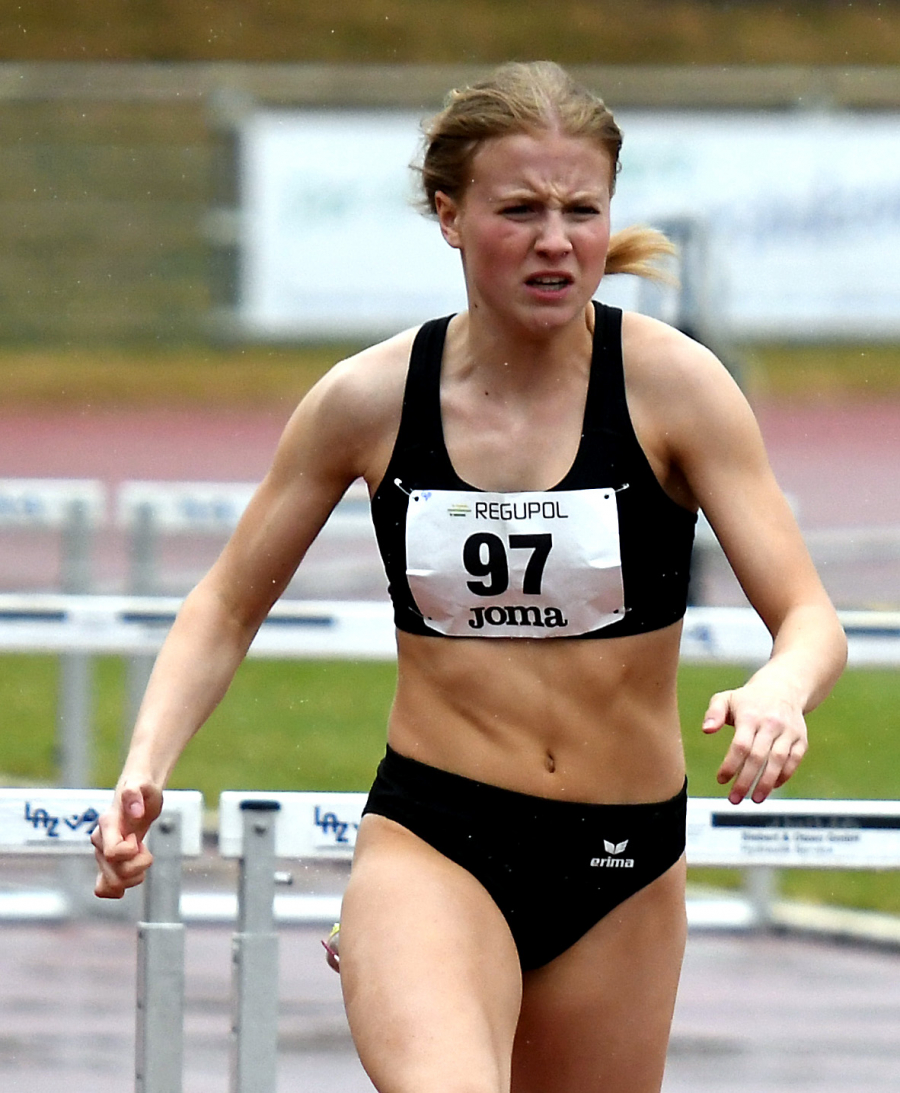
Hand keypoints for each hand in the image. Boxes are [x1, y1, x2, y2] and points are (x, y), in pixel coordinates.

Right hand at [91, 781, 162, 898]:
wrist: (137, 794)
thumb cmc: (141, 790)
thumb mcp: (144, 787)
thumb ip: (135, 794)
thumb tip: (136, 812)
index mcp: (107, 825)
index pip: (113, 853)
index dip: (131, 852)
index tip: (138, 839)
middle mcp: (100, 842)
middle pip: (115, 875)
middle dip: (137, 866)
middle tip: (143, 849)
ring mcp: (101, 855)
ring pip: (112, 884)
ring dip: (133, 877)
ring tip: (141, 857)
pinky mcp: (106, 864)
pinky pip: (103, 889)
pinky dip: (120, 888)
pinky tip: (134, 875)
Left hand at [702, 685, 807, 804]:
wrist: (782, 688)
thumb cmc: (747, 699)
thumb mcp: (726, 699)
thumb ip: (713, 713)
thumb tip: (706, 730)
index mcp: (750, 715)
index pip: (740, 745)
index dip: (730, 765)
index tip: (721, 780)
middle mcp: (771, 723)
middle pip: (758, 757)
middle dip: (746, 781)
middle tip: (734, 799)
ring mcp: (788, 731)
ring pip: (778, 760)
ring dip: (767, 783)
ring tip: (755, 799)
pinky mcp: (801, 738)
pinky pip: (794, 760)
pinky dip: (784, 775)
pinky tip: (772, 787)